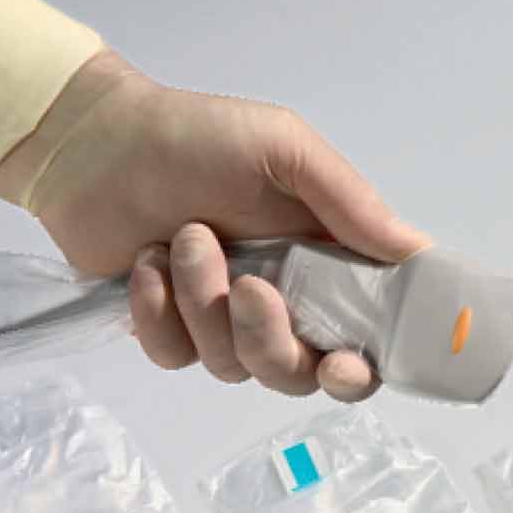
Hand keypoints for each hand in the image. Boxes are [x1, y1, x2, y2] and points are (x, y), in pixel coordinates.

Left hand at [0, 50, 428, 400]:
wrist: (95, 142)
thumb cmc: (199, 138)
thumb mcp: (285, 150)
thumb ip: (350, 204)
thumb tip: (417, 250)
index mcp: (322, 267)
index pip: (360, 344)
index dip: (357, 371)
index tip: (342, 364)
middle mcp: (280, 306)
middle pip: (295, 374)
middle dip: (270, 340)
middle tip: (247, 286)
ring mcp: (220, 324)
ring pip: (232, 366)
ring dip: (204, 304)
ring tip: (182, 238)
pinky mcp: (168, 332)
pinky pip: (175, 358)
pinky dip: (158, 314)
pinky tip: (145, 265)